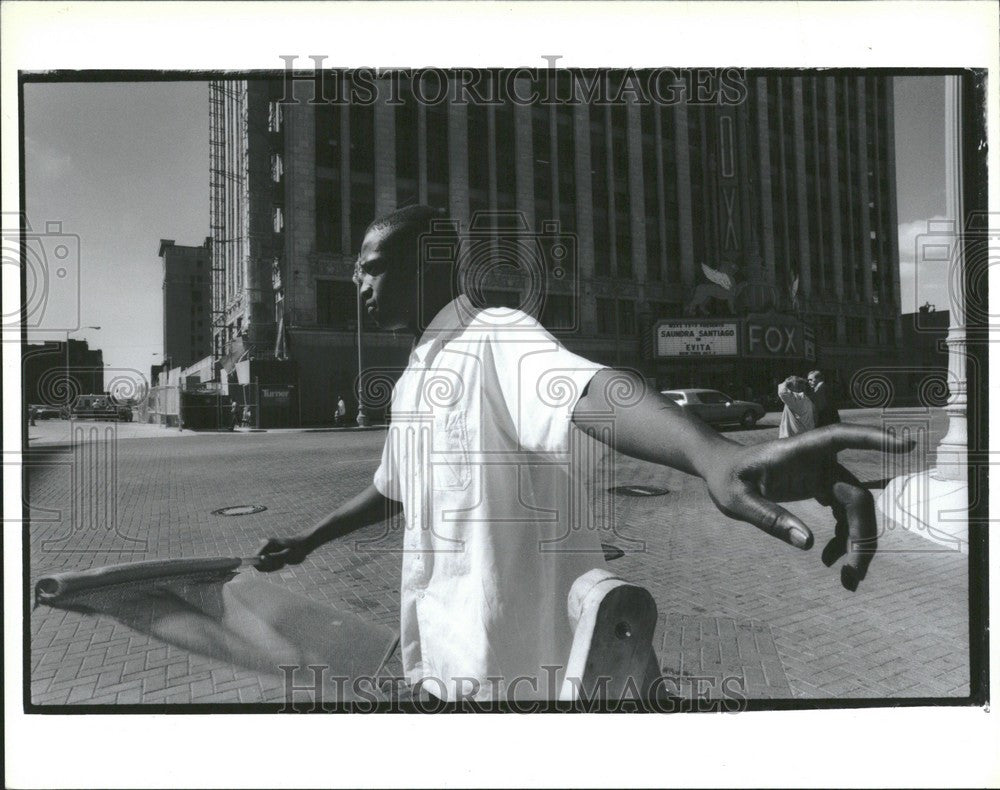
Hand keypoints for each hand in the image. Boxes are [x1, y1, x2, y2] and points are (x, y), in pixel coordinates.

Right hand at [253, 535, 311, 571]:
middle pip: (258, 563)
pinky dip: (275, 567)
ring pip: (263, 566)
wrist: (303, 545)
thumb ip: (273, 557)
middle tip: (282, 563)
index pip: (254, 557)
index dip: (259, 564)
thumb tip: (261, 559)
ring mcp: (266, 551)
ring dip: (273, 567)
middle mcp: (264, 546)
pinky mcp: (269, 555)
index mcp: (266, 543)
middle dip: (269, 566)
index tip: (272, 566)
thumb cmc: (296, 549)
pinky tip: (283, 562)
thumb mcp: (287, 554)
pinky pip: (268, 566)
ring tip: (283, 562)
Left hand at [701, 425, 913, 584]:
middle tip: (854, 573)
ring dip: (858, 541)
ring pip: (856, 508)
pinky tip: (828, 557)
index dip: (873, 439)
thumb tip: (805, 542)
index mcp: (797, 452)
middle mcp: (817, 461)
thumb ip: (767, 517)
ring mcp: (822, 474)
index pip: (841, 438)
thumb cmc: (726, 479)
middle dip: (863, 534)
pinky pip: (844, 513)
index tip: (903, 444)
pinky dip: (844, 537)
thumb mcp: (737, 501)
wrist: (721, 471)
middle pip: (856, 495)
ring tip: (847, 577)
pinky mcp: (821, 487)